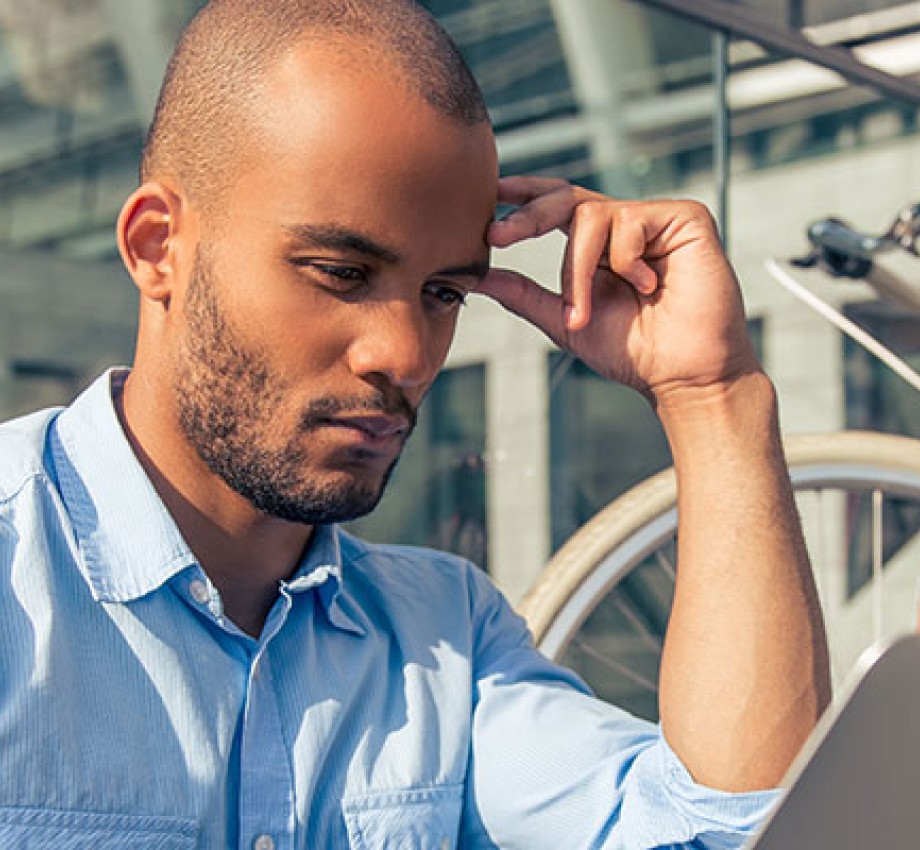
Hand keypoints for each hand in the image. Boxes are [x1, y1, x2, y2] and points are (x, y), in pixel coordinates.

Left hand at [479, 176, 759, 405]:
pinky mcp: (685, 218)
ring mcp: (655, 220)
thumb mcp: (565, 323)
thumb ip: (525, 296)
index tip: (488, 194)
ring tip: (586, 314)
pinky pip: (630, 222)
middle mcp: (625, 226)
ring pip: (590, 216)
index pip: (556, 206)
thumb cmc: (634, 353)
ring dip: (577, 271)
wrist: (684, 374)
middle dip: (528, 217)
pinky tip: (650, 289)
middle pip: (566, 198)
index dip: (524, 195)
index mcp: (598, 246)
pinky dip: (626, 262)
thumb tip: (479, 278)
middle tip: (497, 236)